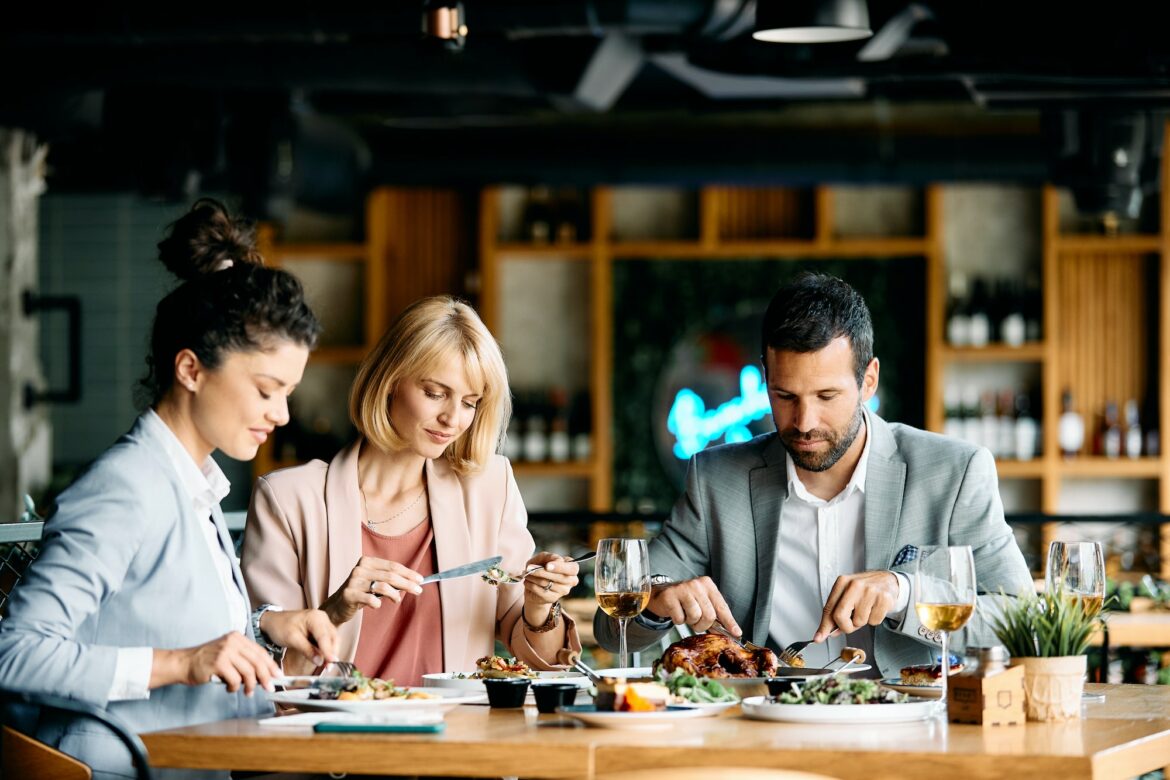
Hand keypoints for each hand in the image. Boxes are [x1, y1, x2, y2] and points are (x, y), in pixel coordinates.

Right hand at [154, 632, 279, 694]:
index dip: (271, 665)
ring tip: (247, 692)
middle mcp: (233, 641)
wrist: (183, 663)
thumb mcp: (228, 654)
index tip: (278, 675)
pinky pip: (235, 679)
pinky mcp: (218, 663)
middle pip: (257, 661)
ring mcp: (225, 651)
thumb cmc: (207, 662)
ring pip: (248, 672)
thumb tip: (265, 675)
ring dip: (250, 685)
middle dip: (266, 677)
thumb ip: (245, 661)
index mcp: (237, 637)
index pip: (260, 652)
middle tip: (269, 687)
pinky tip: (229, 688)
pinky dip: (235, 687)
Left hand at [261, 608, 338, 667]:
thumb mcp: (292, 639)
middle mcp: (322, 618)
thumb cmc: (280, 627)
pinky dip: (326, 650)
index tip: (331, 662)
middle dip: (332, 653)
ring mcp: (323, 622)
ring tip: (326, 665)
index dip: (329, 650)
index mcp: (315, 617)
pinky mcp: (321, 628)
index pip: (324, 636)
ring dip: (330, 652)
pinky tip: (324, 658)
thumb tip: (320, 661)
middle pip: (332, 637)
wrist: (272, 621)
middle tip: (328, 668)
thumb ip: (307, 650)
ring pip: (332, 639)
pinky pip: (327, 640)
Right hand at [321, 556, 423, 624]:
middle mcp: (360, 569)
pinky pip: (370, 599)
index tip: (420, 580)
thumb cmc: (361, 592)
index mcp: (367, 561)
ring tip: (397, 600)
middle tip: (418, 591)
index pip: (392, 566)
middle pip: (390, 575)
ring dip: (395, 594)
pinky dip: (377, 603)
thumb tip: (414, 581)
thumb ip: (389, 579)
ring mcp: (353, 581)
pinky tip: (378, 605)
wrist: (337, 606)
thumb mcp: (374, 581)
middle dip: (407, 583)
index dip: (408, 573)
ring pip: (382, 586)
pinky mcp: (349, 595)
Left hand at [522, 552, 578, 627]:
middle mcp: (571, 580)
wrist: (536, 584)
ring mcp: (563, 591)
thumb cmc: (542, 567)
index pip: (572, 568)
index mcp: (572, 567)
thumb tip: (556, 560)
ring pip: (547, 583)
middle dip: (542, 572)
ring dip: (533, 577)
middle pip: (559, 577)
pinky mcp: (553, 598)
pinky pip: (540, 591)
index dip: (560, 567)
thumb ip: (549, 556)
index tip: (547, 566)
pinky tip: (527, 581)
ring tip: (527, 574)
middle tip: (529, 568)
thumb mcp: (543, 558)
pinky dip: (531, 585)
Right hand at [645, 576, 739, 634]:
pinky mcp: (670, 596)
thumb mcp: (702, 603)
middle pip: (709, 615)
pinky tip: (676, 612)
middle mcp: (697, 584)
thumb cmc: (686, 601)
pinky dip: (678, 620)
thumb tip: (732, 631)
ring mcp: (683, 589)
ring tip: (686, 614)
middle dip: (703, 625)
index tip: (737, 633)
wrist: (662, 594)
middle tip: (696, 622)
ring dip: (690, 622)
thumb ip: (716, 615)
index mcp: (708, 585)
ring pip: (695, 617)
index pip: (722, 606)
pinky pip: (680, 619)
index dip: (729, 622)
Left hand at [815, 570, 898, 640]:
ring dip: (863, 621)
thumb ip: (836, 613)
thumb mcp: (847, 596)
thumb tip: (827, 633)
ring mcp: (870, 591)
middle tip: (851, 624)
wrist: (888, 581)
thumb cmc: (865, 590)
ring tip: (867, 609)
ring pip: (859, 621)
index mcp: (842, 582)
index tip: (819, 638)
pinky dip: (875, 619)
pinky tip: (876, 608)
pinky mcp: (884, 598)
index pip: (829, 608)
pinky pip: (874, 621)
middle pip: (840, 616)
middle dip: (845, 626)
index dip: (824, 626)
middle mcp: (854, 584)